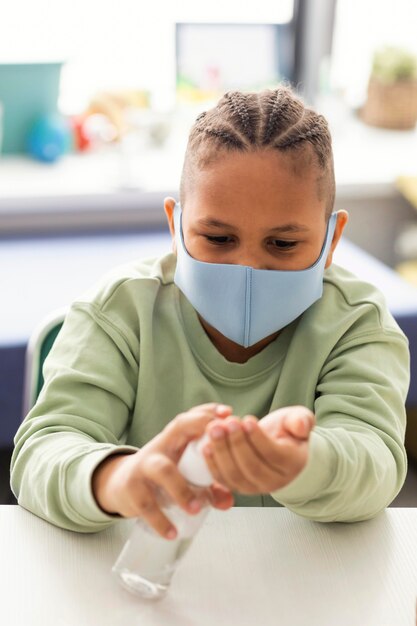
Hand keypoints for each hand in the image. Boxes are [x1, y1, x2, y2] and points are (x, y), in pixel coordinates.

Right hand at [92, 403, 233, 538]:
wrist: (119, 484)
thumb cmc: (159, 474)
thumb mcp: (183, 472)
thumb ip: (209, 485)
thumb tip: (228, 501)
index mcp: (174, 438)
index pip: (191, 418)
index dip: (208, 414)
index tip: (228, 415)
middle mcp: (160, 446)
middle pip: (178, 431)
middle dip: (201, 441)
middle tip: (221, 464)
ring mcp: (144, 466)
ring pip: (164, 470)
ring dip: (182, 490)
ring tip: (197, 509)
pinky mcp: (131, 489)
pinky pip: (147, 504)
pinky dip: (160, 520)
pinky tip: (172, 533)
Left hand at [201, 406, 314, 494]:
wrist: (280, 448)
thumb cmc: (288, 433)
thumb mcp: (298, 420)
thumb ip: (302, 420)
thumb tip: (302, 426)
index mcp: (292, 464)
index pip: (273, 455)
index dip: (258, 439)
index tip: (247, 420)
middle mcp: (274, 481)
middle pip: (252, 467)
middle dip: (236, 444)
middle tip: (227, 423)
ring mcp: (255, 487)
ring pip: (235, 475)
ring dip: (221, 452)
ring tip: (214, 430)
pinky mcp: (238, 486)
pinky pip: (223, 480)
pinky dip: (212, 464)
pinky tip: (206, 446)